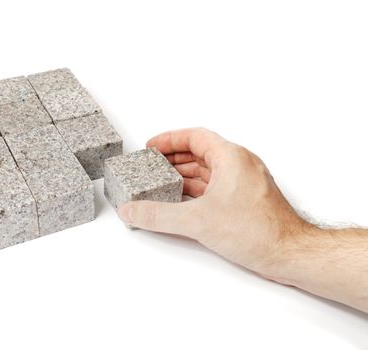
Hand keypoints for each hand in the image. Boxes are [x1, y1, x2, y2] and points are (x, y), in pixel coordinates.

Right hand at [117, 127, 310, 277]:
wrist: (290, 254)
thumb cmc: (258, 231)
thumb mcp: (197, 220)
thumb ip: (159, 215)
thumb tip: (132, 210)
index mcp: (231, 157)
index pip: (195, 136)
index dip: (170, 139)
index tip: (152, 147)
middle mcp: (240, 165)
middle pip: (200, 152)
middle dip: (173, 158)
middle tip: (152, 165)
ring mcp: (244, 183)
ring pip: (208, 171)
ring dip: (184, 175)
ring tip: (161, 183)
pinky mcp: (246, 200)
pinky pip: (215, 186)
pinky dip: (196, 190)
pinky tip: (181, 202)